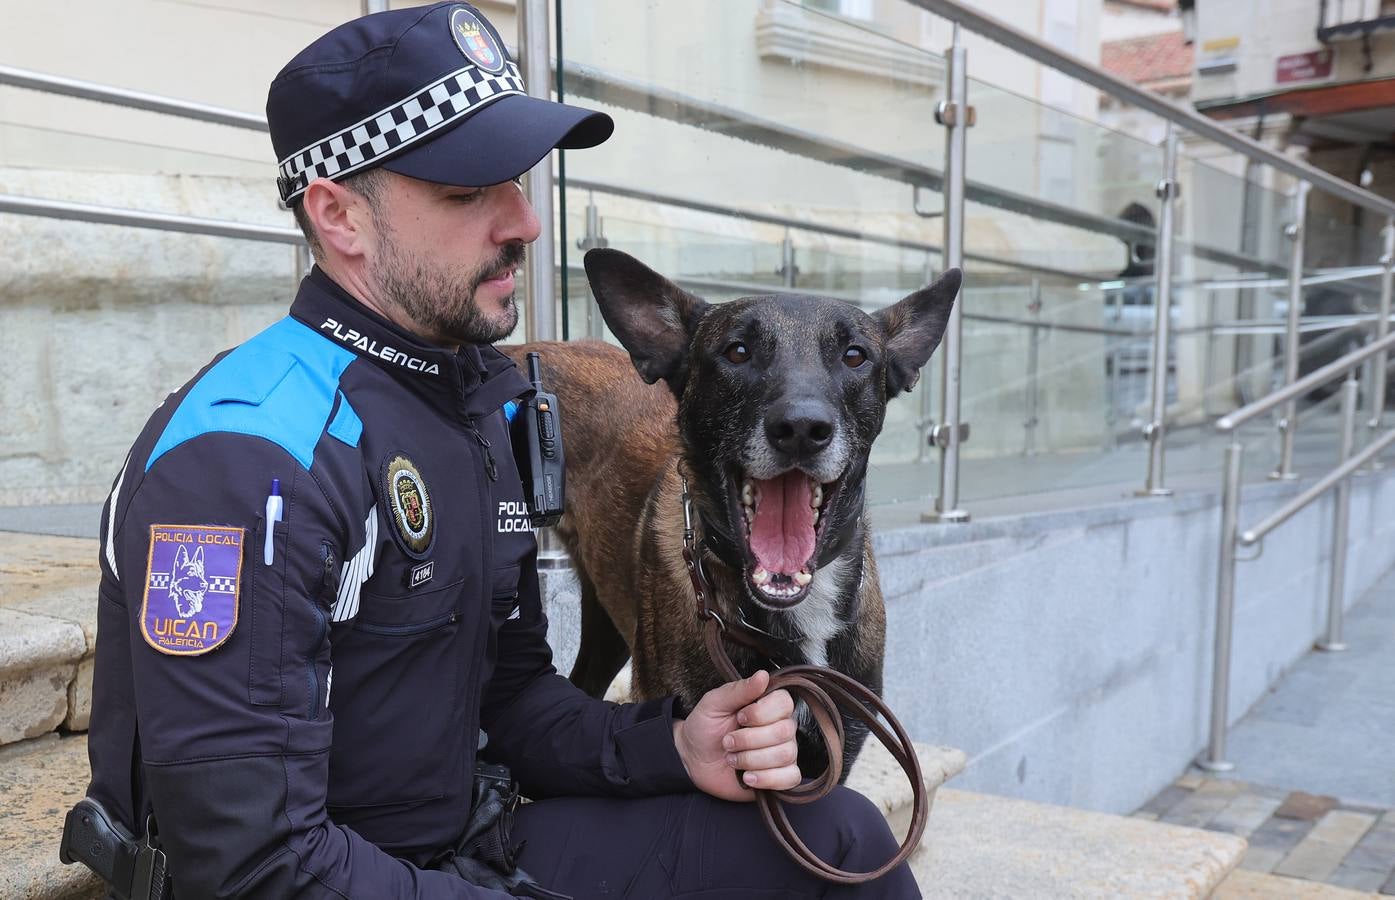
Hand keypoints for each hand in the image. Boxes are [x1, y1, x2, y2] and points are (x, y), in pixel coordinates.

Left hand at [672, 670, 799, 801]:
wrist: (693, 759)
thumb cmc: (704, 727)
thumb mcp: (714, 703)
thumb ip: (738, 690)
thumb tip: (763, 675)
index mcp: (768, 705)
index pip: (784, 703)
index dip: (762, 713)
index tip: (740, 717)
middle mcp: (781, 727)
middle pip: (784, 732)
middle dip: (749, 740)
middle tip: (727, 742)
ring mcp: (783, 752)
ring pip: (785, 755)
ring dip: (751, 759)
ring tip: (732, 759)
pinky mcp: (780, 776)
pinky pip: (790, 778)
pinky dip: (767, 778)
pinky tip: (747, 777)